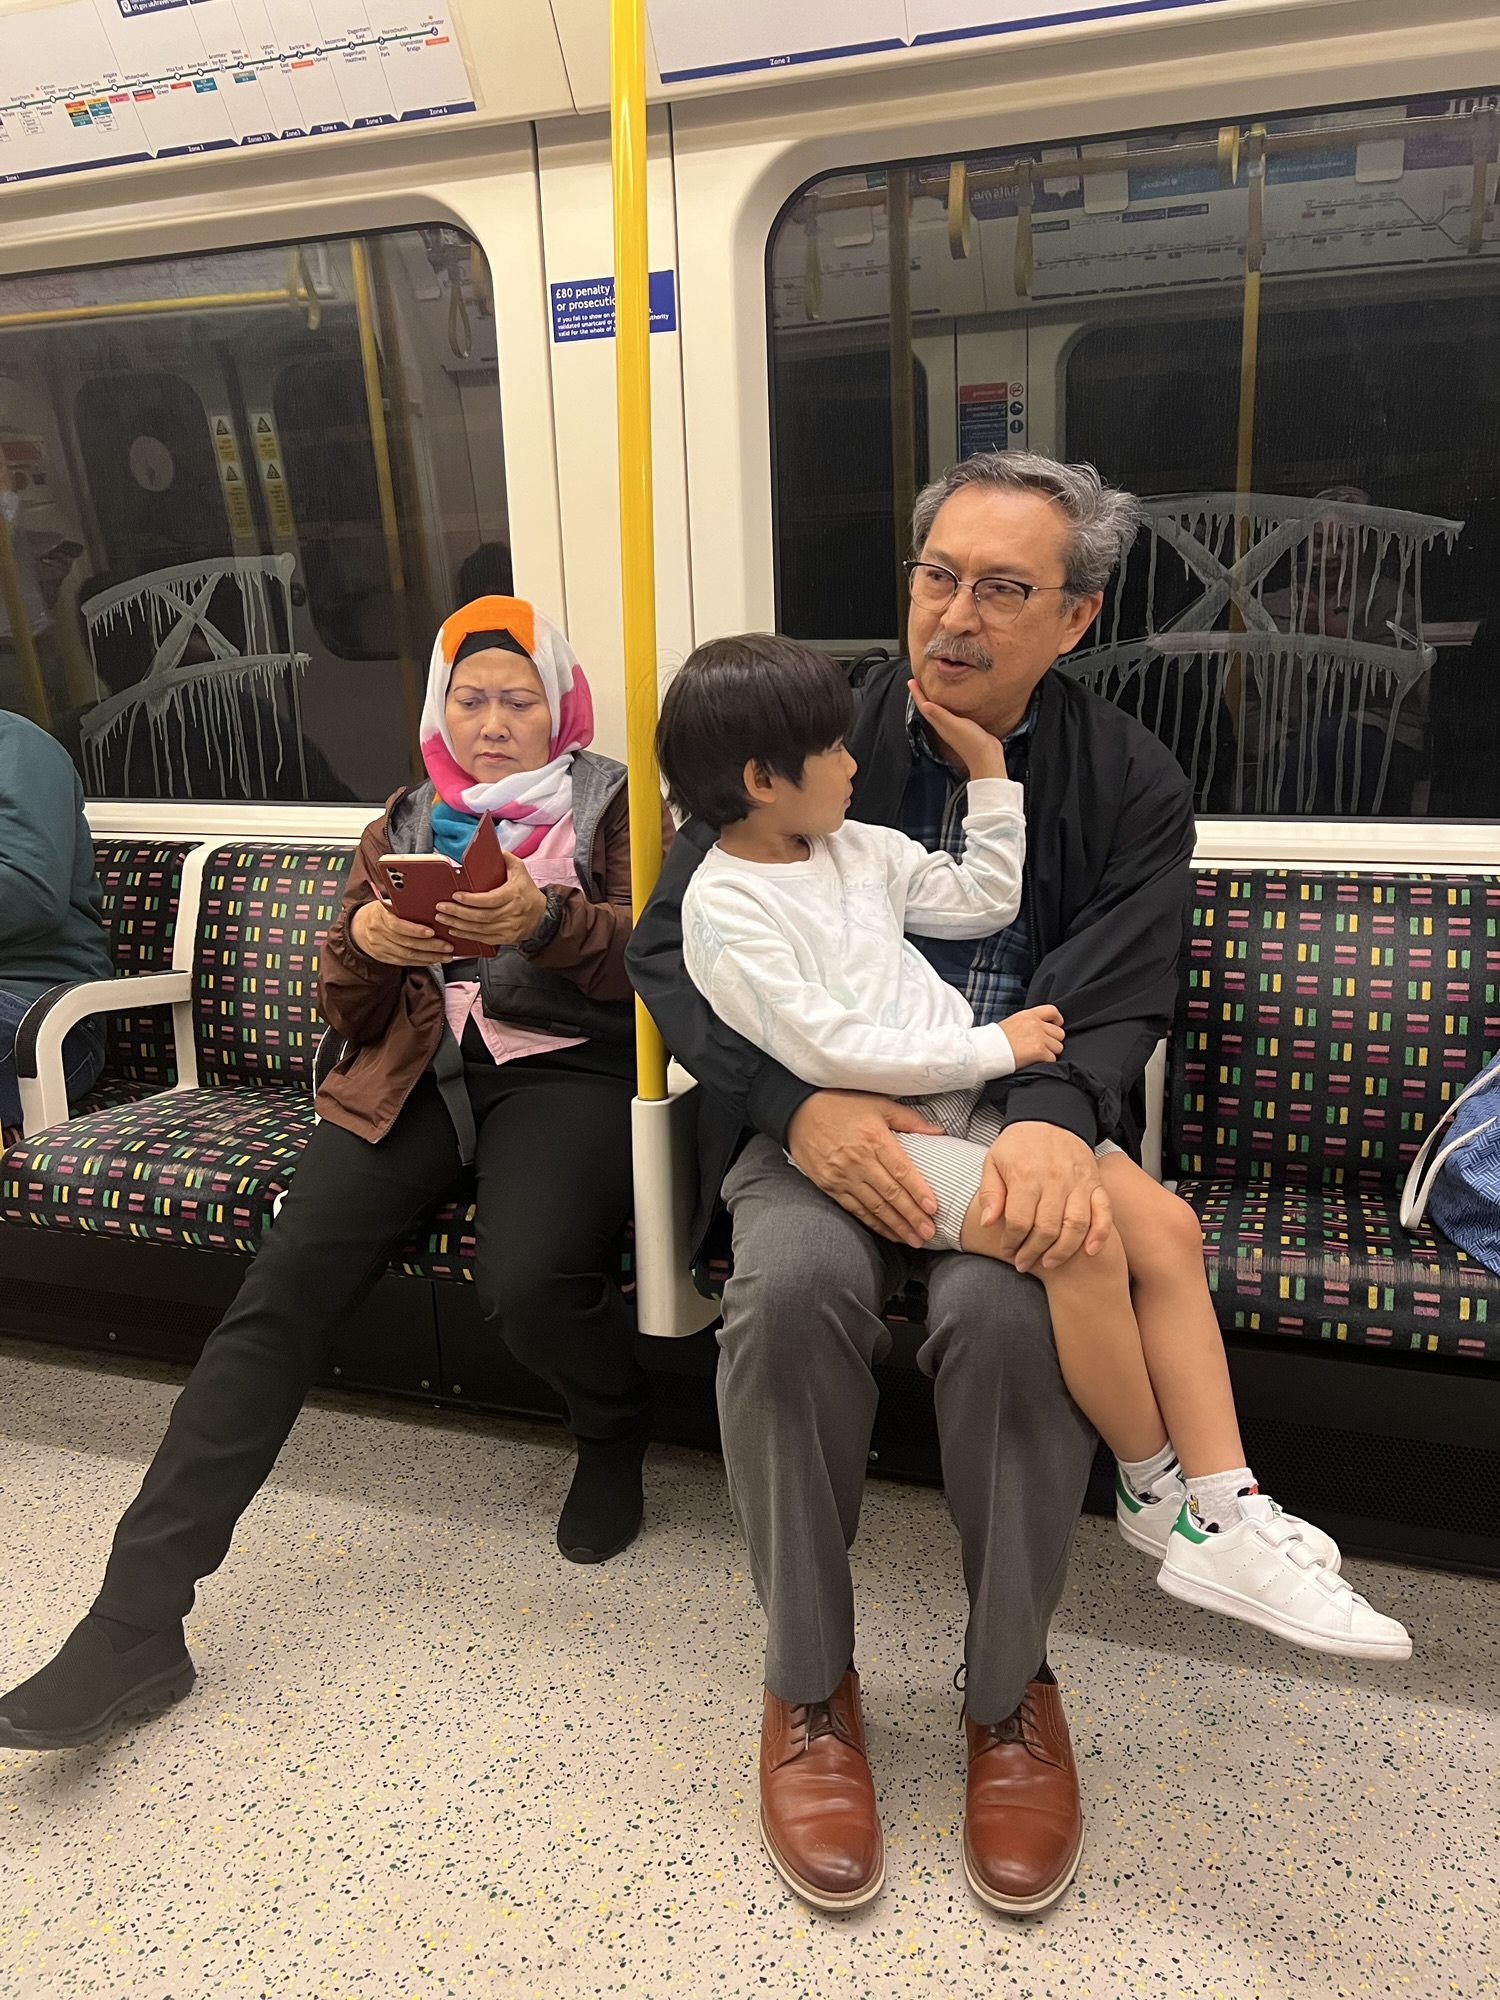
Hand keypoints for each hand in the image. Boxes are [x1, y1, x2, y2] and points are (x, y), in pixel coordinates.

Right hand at [351, 897, 451, 965]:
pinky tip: (432, 960)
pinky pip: (403, 962)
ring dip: (429, 957)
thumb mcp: (386, 904)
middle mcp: (379, 934)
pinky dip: (420, 962)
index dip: (415, 930)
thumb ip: (403, 907)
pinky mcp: (383, 958)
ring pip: (407, 956)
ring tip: (445, 956)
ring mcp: (380, 948)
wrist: (357, 926)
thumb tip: (428, 906)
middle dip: (430, 947)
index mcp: (380, 916)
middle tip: (447, 946)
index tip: (431, 932)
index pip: (398, 926)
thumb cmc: (378, 912)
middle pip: (407, 944)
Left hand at [437, 850, 547, 948]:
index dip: (471, 900)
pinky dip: (467, 936)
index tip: (456, 895)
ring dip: (459, 925)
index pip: (490, 900)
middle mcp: (512, 913)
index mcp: (514, 894)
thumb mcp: (520, 870)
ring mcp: (509, 928)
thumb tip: (490, 848)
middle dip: (458, 913)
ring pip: (480, 929)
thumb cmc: (528, 891)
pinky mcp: (506, 938)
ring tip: (443, 918)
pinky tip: (455, 930)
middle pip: (481, 916)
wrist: (543, 915)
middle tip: (441, 907)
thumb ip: (505, 858)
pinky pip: (484, 939)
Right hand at [787, 1091, 942, 1246]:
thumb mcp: (877, 1104)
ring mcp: (843, 1176)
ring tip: (914, 1239)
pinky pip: (855, 1209)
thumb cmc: (840, 1104)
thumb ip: (909, 1120)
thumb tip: (938, 1131)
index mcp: (874, 1138)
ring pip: (874, 1207)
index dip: (918, 1191)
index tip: (933, 1208)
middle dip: (912, 1216)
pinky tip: (889, 1232)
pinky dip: (874, 1223)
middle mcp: (859, 1160)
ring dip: (896, 1225)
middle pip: (890, 1194)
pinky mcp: (830, 1186)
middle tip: (929, 1232)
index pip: (901, 1170)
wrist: (797, 1111)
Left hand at [907, 679, 1008, 780]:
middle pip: (928, 709)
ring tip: (929, 690)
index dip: (917, 694)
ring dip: (932, 701)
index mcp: (940, 725)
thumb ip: (941, 715)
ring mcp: (952, 728)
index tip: (911, 681)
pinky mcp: (963, 729)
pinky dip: (946, 707)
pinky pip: (949, 715)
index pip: (925, 707)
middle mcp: (943, 727)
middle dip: (921, 696)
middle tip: (916, 683)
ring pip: (937, 712)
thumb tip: (925, 705)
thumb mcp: (955, 725)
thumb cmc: (971, 742)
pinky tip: (950, 703)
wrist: (986, 757)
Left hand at [975, 1120, 1111, 1273]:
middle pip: (1046, 1229)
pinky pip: (1104, 1212)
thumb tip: (987, 1223)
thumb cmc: (1019, 1143)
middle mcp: (1054, 1180)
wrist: (1051, 1116)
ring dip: (1062, 1251)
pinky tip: (1091, 1251)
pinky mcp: (1095, 1184)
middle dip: (1033, 1252)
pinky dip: (1100, 1234)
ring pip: (1075, 1226)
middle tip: (1024, 1263)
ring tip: (1049, 1262)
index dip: (1012, 1242)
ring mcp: (1078, 1183)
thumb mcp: (994, 1161)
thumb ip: (990, 1193)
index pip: (1019, 1221)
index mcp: (1026, 1176)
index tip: (1008, 1251)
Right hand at [1001, 1004, 1064, 1068]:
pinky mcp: (1039, 1051)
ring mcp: (1039, 1038)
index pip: (1052, 1011)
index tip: (1055, 1026)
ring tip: (1036, 1055)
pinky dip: (1046, 1062)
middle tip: (1042, 1047)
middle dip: (1053, 1041)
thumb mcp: (1013, 1023)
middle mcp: (1036, 1024)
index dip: (1057, 1020)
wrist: (986, 1051)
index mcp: (1028, 1015)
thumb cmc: (996, 1040)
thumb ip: (1029, 1023)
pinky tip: (1034, 1061)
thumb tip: (1042, 1029)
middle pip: (1059, 1033)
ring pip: (1058, 1047)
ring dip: (1050, 1053)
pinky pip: (1053, 1058)